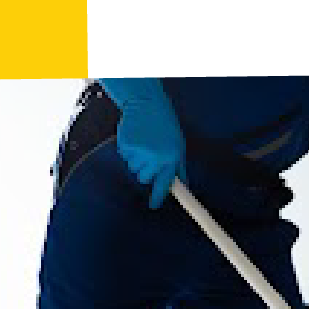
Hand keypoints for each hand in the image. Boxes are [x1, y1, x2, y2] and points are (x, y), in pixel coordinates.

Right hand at [101, 78, 184, 208]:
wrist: (147, 104)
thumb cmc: (166, 126)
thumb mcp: (178, 146)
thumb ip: (179, 168)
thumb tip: (184, 186)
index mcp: (170, 159)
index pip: (164, 185)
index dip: (158, 197)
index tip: (154, 205)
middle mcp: (155, 158)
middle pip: (144, 178)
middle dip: (146, 170)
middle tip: (151, 154)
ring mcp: (139, 153)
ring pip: (133, 168)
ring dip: (137, 159)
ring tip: (144, 143)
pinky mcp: (126, 145)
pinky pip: (124, 156)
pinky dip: (128, 150)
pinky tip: (136, 137)